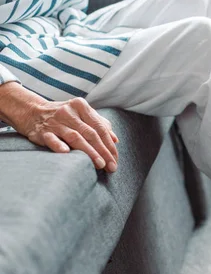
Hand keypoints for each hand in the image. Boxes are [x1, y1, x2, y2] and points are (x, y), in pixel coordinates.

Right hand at [2, 83, 118, 171]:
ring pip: (75, 137)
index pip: (100, 128)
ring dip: (89, 152)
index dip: (109, 145)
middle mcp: (69, 112)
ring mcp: (55, 122)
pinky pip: (52, 139)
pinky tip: (67, 152)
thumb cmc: (64, 116)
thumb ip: (99, 124)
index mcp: (81, 106)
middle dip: (103, 152)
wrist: (32, 111)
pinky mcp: (42, 132)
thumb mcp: (81, 114)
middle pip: (90, 134)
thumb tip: (115, 139)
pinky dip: (59, 145)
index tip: (115, 159)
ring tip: (100, 164)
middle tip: (111, 166)